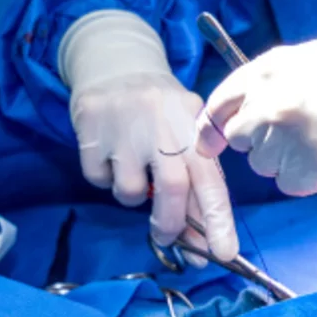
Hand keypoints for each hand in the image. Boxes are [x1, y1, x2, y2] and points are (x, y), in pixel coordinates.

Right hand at [61, 10, 237, 261]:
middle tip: (167, 238)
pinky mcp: (92, 130)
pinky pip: (98, 178)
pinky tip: (109, 154)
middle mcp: (162, 126)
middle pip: (172, 190)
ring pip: (130, 191)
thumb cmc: (159, 108)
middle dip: (170, 225)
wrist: (115, 63)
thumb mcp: (184, 131)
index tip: (224, 253)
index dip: (219, 219)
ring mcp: (125, 128)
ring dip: (132, 196)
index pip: (211, 179)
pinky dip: (103, 178)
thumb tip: (201, 238)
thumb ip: (193, 177)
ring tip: (132, 173)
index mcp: (192, 127)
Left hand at [194, 35, 316, 198]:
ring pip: (266, 166)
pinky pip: (292, 185)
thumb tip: (245, 104)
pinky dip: (309, 180)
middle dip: (259, 144)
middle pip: (241, 139)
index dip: (211, 125)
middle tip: (296, 137)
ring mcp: (296, 136)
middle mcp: (276, 100)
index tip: (210, 142)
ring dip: (286, 162)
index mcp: (276, 67)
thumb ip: (278, 77)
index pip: (222, 100)